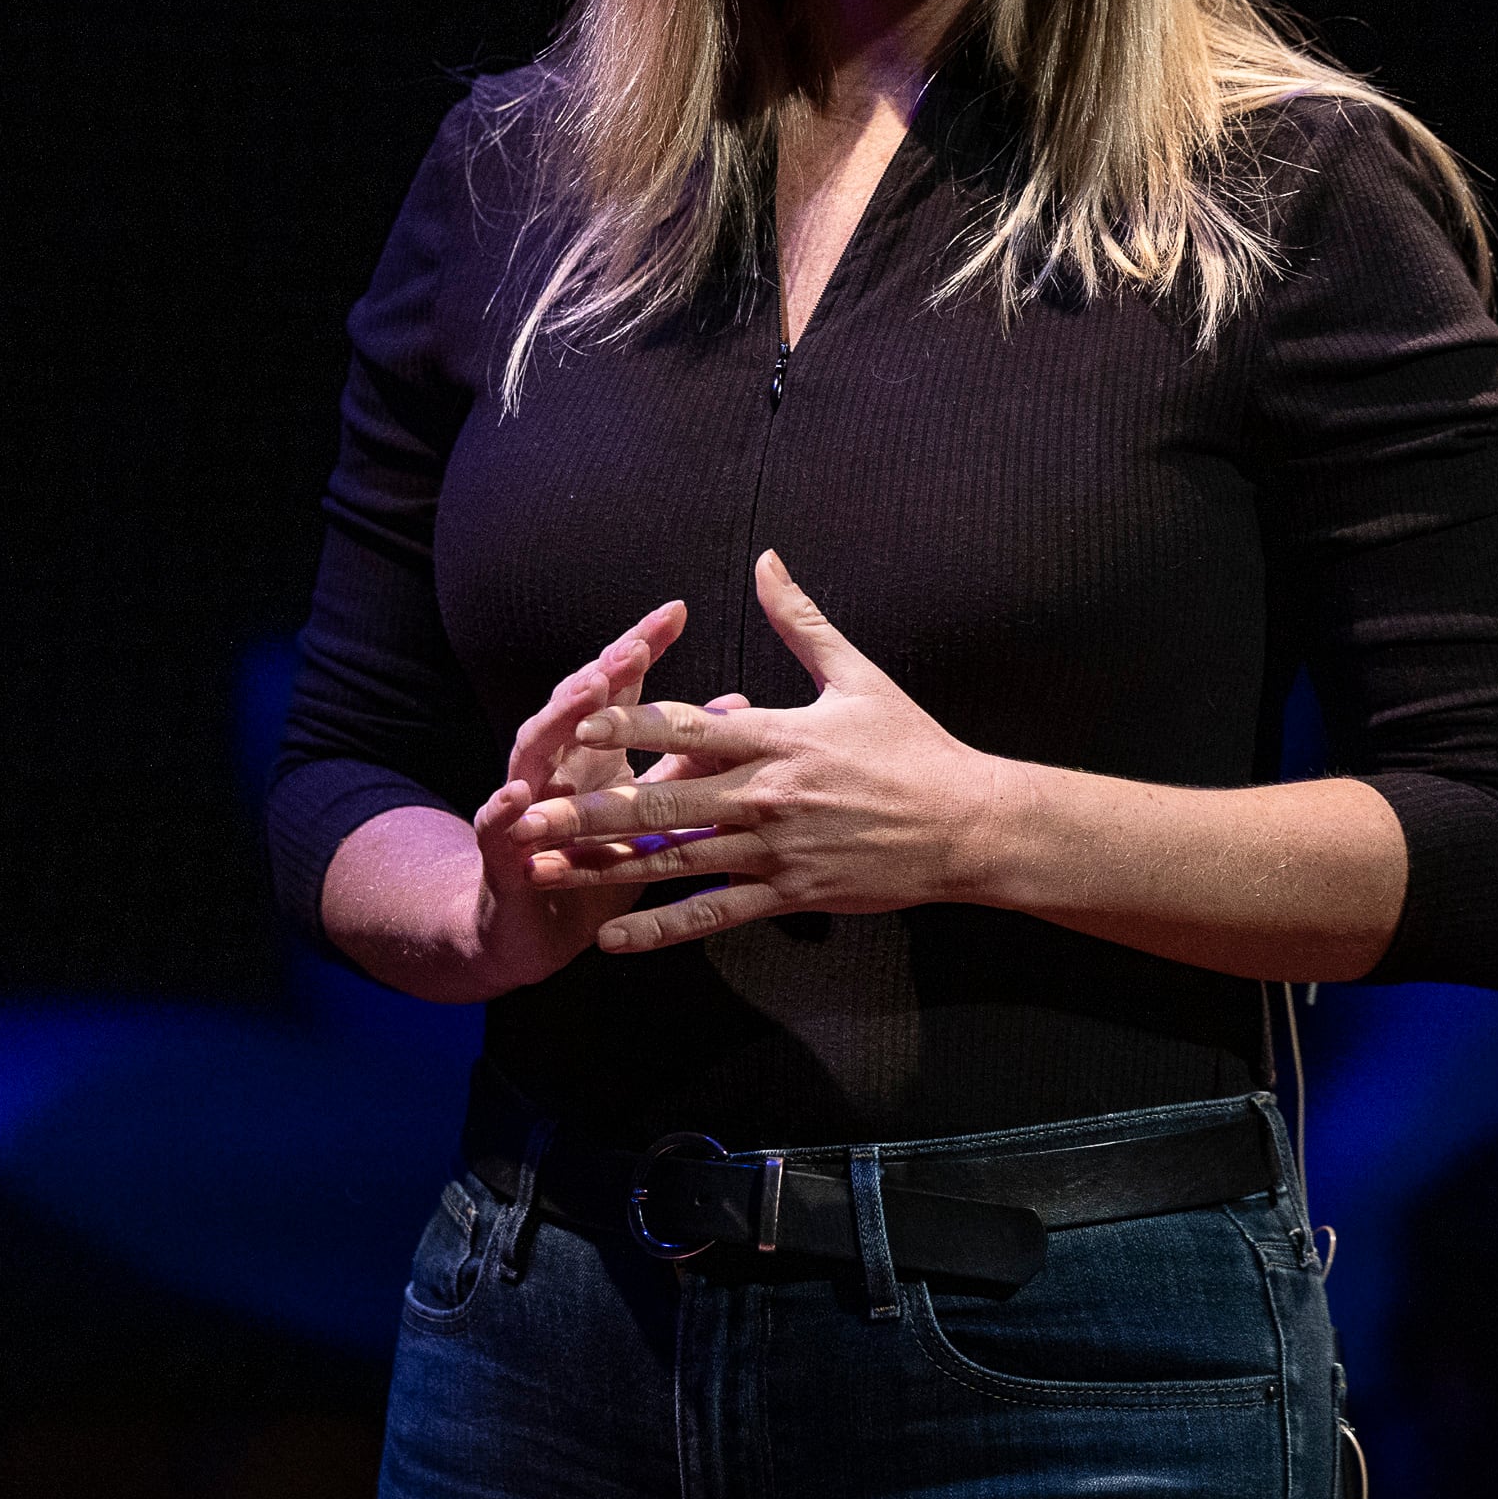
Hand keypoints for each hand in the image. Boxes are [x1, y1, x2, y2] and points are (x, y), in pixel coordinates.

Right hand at [463, 600, 749, 990]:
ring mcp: (523, 803)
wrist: (536, 927)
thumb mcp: (651, 807)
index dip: (643, 648)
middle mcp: (555, 764)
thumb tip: (738, 705)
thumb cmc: (598, 856)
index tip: (678, 611)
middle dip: (602, 674)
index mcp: (592, 749)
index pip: (617, 687)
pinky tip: (518, 795)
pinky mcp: (499, 853)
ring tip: (584, 694)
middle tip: (632, 647)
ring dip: (556, 721)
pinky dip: (504, 810)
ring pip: (534, 750)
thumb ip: (685, 759)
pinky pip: (494, 827)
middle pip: (575, 706)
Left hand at [512, 550, 1026, 954]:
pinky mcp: (790, 894)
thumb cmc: (912, 746)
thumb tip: (765, 561)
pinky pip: (714, 914)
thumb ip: (800, 621)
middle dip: (591, 808)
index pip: (689, 726)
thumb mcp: (858, 675)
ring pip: (677, 862)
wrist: (967, 825)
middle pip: (664, 802)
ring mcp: (776, 850)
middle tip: (530, 813)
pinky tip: (613, 936)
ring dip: (608, 867)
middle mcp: (767, 795)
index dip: (630, 723)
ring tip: (548, 871)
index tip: (580, 720)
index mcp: (777, 736)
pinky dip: (662, 928)